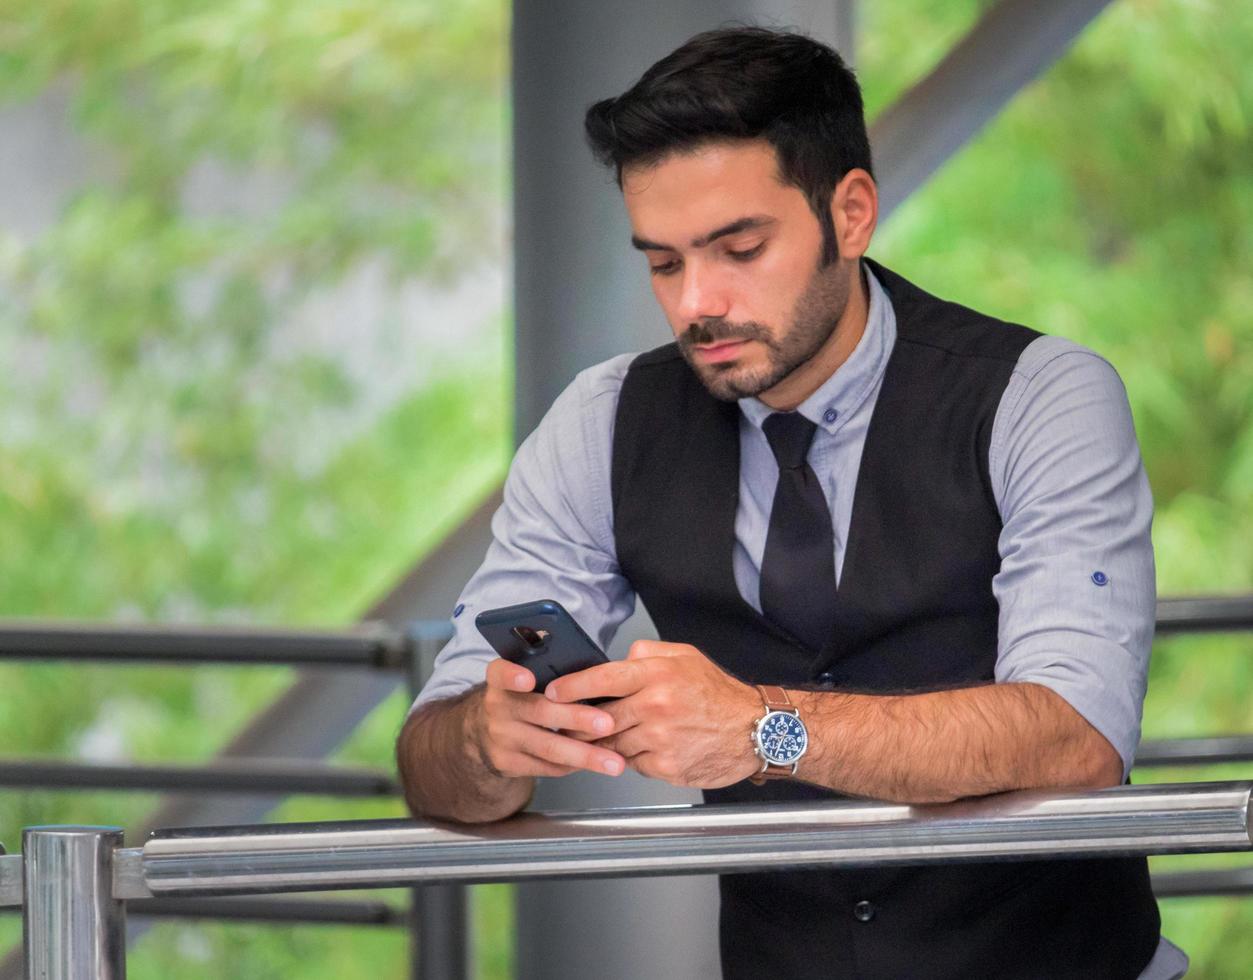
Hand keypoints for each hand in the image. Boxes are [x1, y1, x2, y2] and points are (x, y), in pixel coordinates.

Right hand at [475, 657, 626, 778]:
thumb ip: (549, 668)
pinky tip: (597, 764)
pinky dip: (575, 766)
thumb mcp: (524, 675)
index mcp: (500, 679)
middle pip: (539, 711)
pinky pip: (547, 767)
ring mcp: (501, 738)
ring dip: (585, 755)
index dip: (512, 676)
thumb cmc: (522, 696)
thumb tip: (596, 664)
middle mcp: (497, 707)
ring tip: (613, 762)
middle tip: (607, 723)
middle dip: (576, 718)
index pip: (500, 672)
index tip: (528, 678)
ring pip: (548, 747)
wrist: (487, 731)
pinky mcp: (507, 763)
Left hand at [545, 641, 760, 787]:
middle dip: (578, 724)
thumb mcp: (685, 657)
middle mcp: (656, 705)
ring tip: (603, 737)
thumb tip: (616, 659)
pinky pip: (633, 763)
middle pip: (599, 719)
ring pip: (611, 744)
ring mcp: (660, 738)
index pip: (603, 678)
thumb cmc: (718, 693)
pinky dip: (631, 758)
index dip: (572, 686)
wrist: (753, 730)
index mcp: (657, 674)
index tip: (552, 692)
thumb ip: (646, 653)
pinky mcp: (665, 765)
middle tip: (564, 724)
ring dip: (603, 743)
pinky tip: (643, 748)